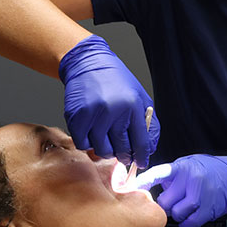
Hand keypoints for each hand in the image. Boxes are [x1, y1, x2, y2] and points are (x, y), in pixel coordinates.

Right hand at [59, 35, 159, 166]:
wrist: (88, 64)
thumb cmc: (117, 82)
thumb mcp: (140, 98)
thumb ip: (148, 123)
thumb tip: (150, 149)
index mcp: (133, 107)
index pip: (141, 142)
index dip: (141, 157)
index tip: (140, 163)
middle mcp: (113, 112)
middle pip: (121, 149)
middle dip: (125, 156)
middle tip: (124, 154)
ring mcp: (93, 115)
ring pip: (102, 150)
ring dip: (106, 150)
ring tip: (108, 141)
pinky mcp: (76, 117)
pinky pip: (83, 143)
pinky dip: (88, 143)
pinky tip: (93, 134)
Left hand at [134, 153, 226, 226]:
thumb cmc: (212, 169)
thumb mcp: (191, 163)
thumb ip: (172, 174)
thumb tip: (149, 183)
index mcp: (182, 167)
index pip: (156, 174)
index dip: (142, 183)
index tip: (130, 189)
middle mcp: (190, 180)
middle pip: (164, 201)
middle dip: (166, 204)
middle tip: (173, 201)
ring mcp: (200, 196)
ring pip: (176, 214)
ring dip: (178, 214)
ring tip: (186, 207)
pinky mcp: (208, 210)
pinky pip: (189, 224)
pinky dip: (188, 223)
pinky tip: (192, 216)